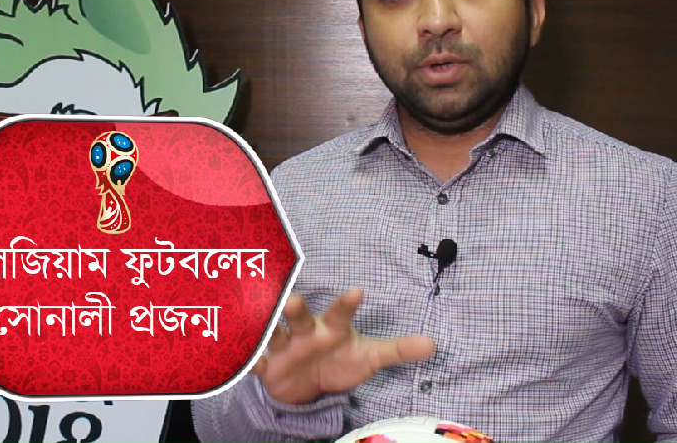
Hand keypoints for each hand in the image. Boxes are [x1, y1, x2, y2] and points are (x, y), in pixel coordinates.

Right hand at [251, 288, 434, 404]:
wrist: (305, 384)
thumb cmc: (338, 361)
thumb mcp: (368, 358)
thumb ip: (397, 350)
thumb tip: (434, 345)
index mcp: (330, 328)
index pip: (340, 313)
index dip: (347, 304)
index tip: (357, 292)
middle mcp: (304, 332)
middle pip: (299, 316)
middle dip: (296, 308)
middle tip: (292, 299)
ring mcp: (282, 346)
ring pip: (273, 333)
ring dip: (267, 328)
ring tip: (263, 321)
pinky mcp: (266, 365)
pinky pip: (253, 360)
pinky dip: (247, 359)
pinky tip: (242, 356)